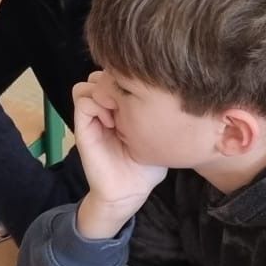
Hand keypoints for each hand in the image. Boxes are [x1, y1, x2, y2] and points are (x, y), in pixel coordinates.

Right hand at [70, 73, 166, 237]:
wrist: (129, 191)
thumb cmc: (147, 167)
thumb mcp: (160, 135)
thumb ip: (163, 114)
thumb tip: (183, 94)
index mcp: (122, 108)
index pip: (117, 76)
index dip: (129, 79)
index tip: (146, 96)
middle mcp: (105, 109)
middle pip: (101, 74)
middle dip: (115, 82)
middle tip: (131, 101)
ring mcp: (94, 117)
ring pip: (88, 84)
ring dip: (104, 91)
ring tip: (119, 110)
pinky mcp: (84, 127)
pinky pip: (83, 100)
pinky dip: (96, 104)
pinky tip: (112, 121)